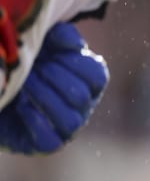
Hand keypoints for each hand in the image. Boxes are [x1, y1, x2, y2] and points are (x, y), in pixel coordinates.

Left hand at [0, 22, 107, 153]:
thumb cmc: (21, 64)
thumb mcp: (41, 43)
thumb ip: (59, 36)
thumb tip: (72, 43)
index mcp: (85, 82)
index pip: (97, 76)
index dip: (76, 62)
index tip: (51, 52)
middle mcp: (81, 107)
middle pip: (81, 96)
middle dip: (53, 78)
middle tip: (32, 67)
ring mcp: (65, 128)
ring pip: (70, 120)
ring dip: (44, 98)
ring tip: (24, 85)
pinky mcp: (45, 145)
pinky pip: (51, 140)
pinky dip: (36, 121)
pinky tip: (20, 105)